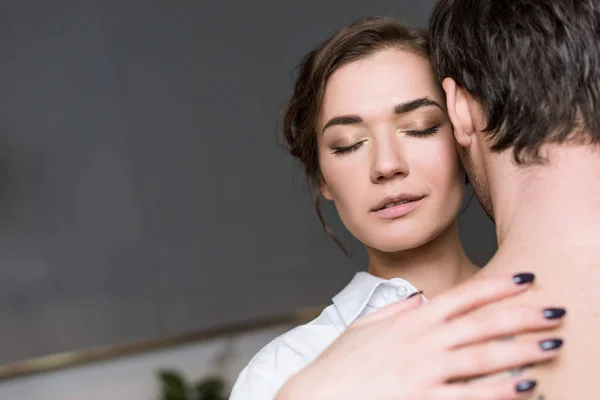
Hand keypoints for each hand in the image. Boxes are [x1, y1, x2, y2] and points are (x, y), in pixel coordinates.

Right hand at [278, 273, 564, 399]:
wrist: (314, 398)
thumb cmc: (337, 365)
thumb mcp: (362, 328)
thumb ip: (392, 310)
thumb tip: (416, 300)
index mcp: (409, 321)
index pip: (461, 297)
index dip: (495, 287)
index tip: (525, 279)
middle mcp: (421, 342)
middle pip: (481, 324)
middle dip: (521, 315)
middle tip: (554, 311)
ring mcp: (423, 372)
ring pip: (483, 358)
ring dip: (521, 350)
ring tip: (550, 345)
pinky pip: (470, 397)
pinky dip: (500, 392)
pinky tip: (525, 388)